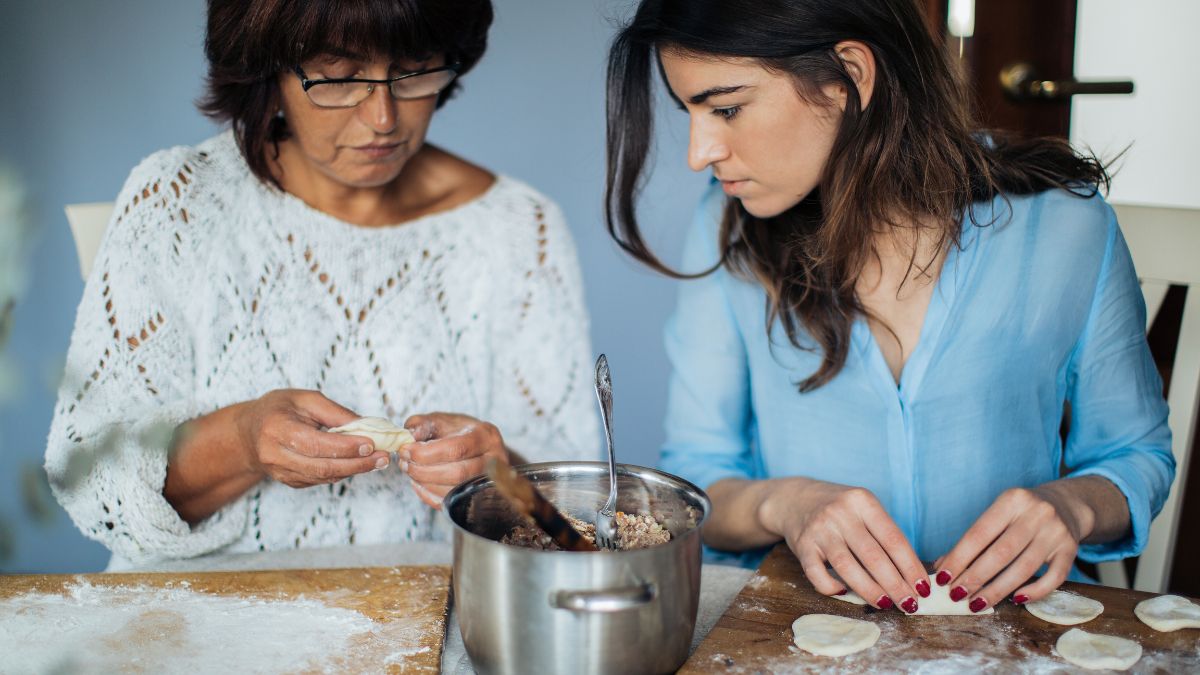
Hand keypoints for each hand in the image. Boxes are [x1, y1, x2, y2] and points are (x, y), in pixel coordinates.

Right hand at [236, 389, 391, 487]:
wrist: (248, 432)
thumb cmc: (278, 409)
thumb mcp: (305, 399)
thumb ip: (335, 413)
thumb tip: (368, 425)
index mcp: (276, 429)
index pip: (316, 444)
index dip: (345, 447)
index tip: (372, 444)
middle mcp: (274, 455)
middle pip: (321, 466)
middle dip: (357, 463)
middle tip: (383, 457)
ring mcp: (279, 472)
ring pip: (323, 477)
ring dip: (354, 471)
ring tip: (378, 461)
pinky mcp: (287, 482)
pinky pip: (319, 480)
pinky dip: (341, 473)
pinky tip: (358, 464)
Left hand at [402, 412, 509, 507]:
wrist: (479, 449)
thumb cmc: (459, 433)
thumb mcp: (442, 420)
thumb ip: (422, 424)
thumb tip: (409, 436)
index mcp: (485, 436)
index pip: (456, 449)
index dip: (427, 453)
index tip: (406, 450)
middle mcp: (493, 461)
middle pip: (457, 473)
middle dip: (424, 471)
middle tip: (404, 463)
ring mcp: (488, 482)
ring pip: (454, 492)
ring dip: (425, 483)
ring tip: (410, 470)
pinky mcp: (477, 498)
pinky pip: (451, 504)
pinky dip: (429, 495)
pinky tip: (419, 483)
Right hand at [761, 480, 927, 611]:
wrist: (794, 499)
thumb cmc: (839, 510)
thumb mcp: (863, 508)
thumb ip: (883, 534)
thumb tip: (910, 575)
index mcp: (863, 501)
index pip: (893, 539)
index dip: (910, 567)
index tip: (922, 588)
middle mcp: (840, 513)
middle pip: (873, 556)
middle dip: (895, 585)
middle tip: (909, 604)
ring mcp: (820, 529)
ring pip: (847, 567)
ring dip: (869, 590)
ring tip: (885, 604)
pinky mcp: (802, 545)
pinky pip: (817, 574)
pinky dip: (831, 587)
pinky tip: (844, 593)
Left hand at [934, 485, 1091, 612]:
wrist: (1067, 504)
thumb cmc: (1022, 513)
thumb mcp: (999, 515)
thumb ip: (974, 540)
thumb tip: (943, 568)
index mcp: (1012, 500)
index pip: (979, 534)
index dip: (959, 558)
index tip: (943, 578)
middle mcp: (1036, 514)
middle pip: (1001, 553)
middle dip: (975, 577)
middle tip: (956, 595)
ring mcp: (1056, 532)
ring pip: (1024, 568)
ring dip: (997, 590)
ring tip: (977, 603)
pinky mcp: (1071, 550)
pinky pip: (1054, 578)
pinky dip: (1034, 592)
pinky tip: (1015, 599)